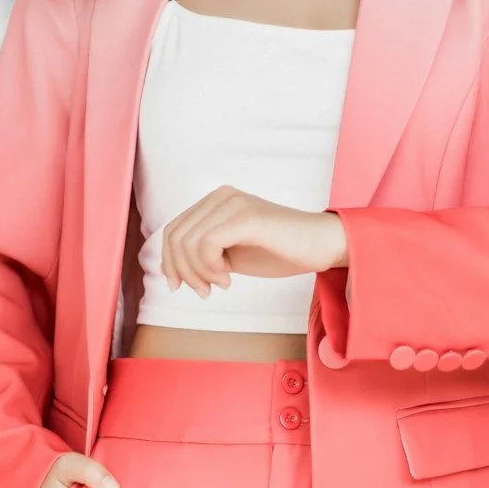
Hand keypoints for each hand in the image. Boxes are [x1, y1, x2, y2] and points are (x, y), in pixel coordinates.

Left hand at [159, 192, 349, 298]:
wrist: (319, 246)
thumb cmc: (279, 251)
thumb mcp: (230, 254)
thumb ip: (203, 255)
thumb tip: (170, 270)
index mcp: (215, 202)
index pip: (173, 230)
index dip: (169, 261)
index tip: (179, 286)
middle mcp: (220, 196)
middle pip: (176, 237)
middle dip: (183, 271)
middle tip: (205, 291)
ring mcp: (233, 203)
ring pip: (189, 242)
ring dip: (199, 273)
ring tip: (220, 284)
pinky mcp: (245, 216)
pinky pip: (208, 244)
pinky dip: (211, 267)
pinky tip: (228, 278)